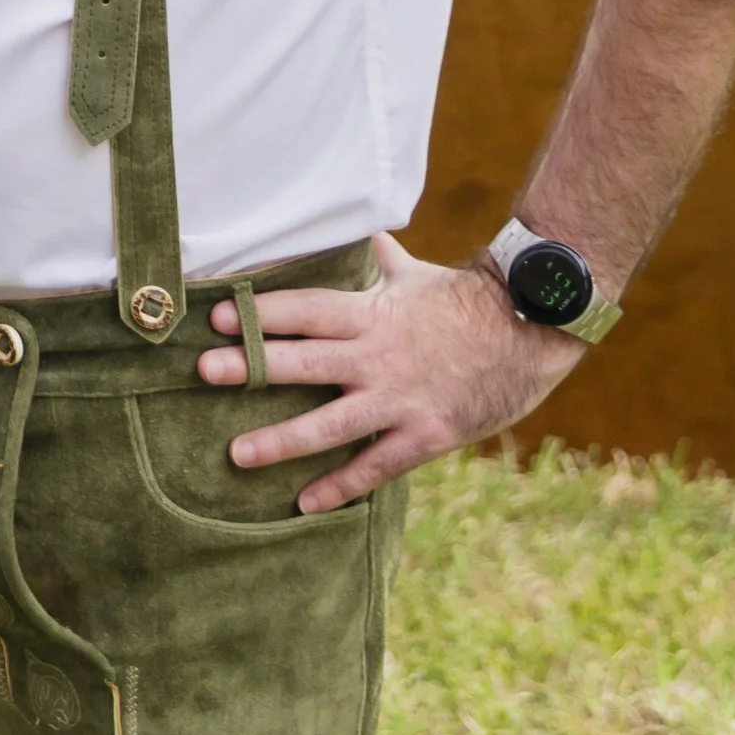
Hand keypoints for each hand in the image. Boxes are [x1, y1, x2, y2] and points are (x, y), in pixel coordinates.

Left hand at [196, 230, 584, 511]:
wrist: (531, 331)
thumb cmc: (470, 302)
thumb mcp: (419, 276)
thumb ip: (384, 261)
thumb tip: (366, 231)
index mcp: (371, 312)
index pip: (305, 310)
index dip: (261, 315)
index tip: (218, 319)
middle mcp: (377, 355)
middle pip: (304, 361)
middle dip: (252, 367)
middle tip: (203, 373)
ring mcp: (399, 398)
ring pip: (330, 423)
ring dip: (281, 439)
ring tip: (237, 454)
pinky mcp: (425, 434)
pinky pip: (375, 466)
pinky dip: (341, 486)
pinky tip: (305, 503)